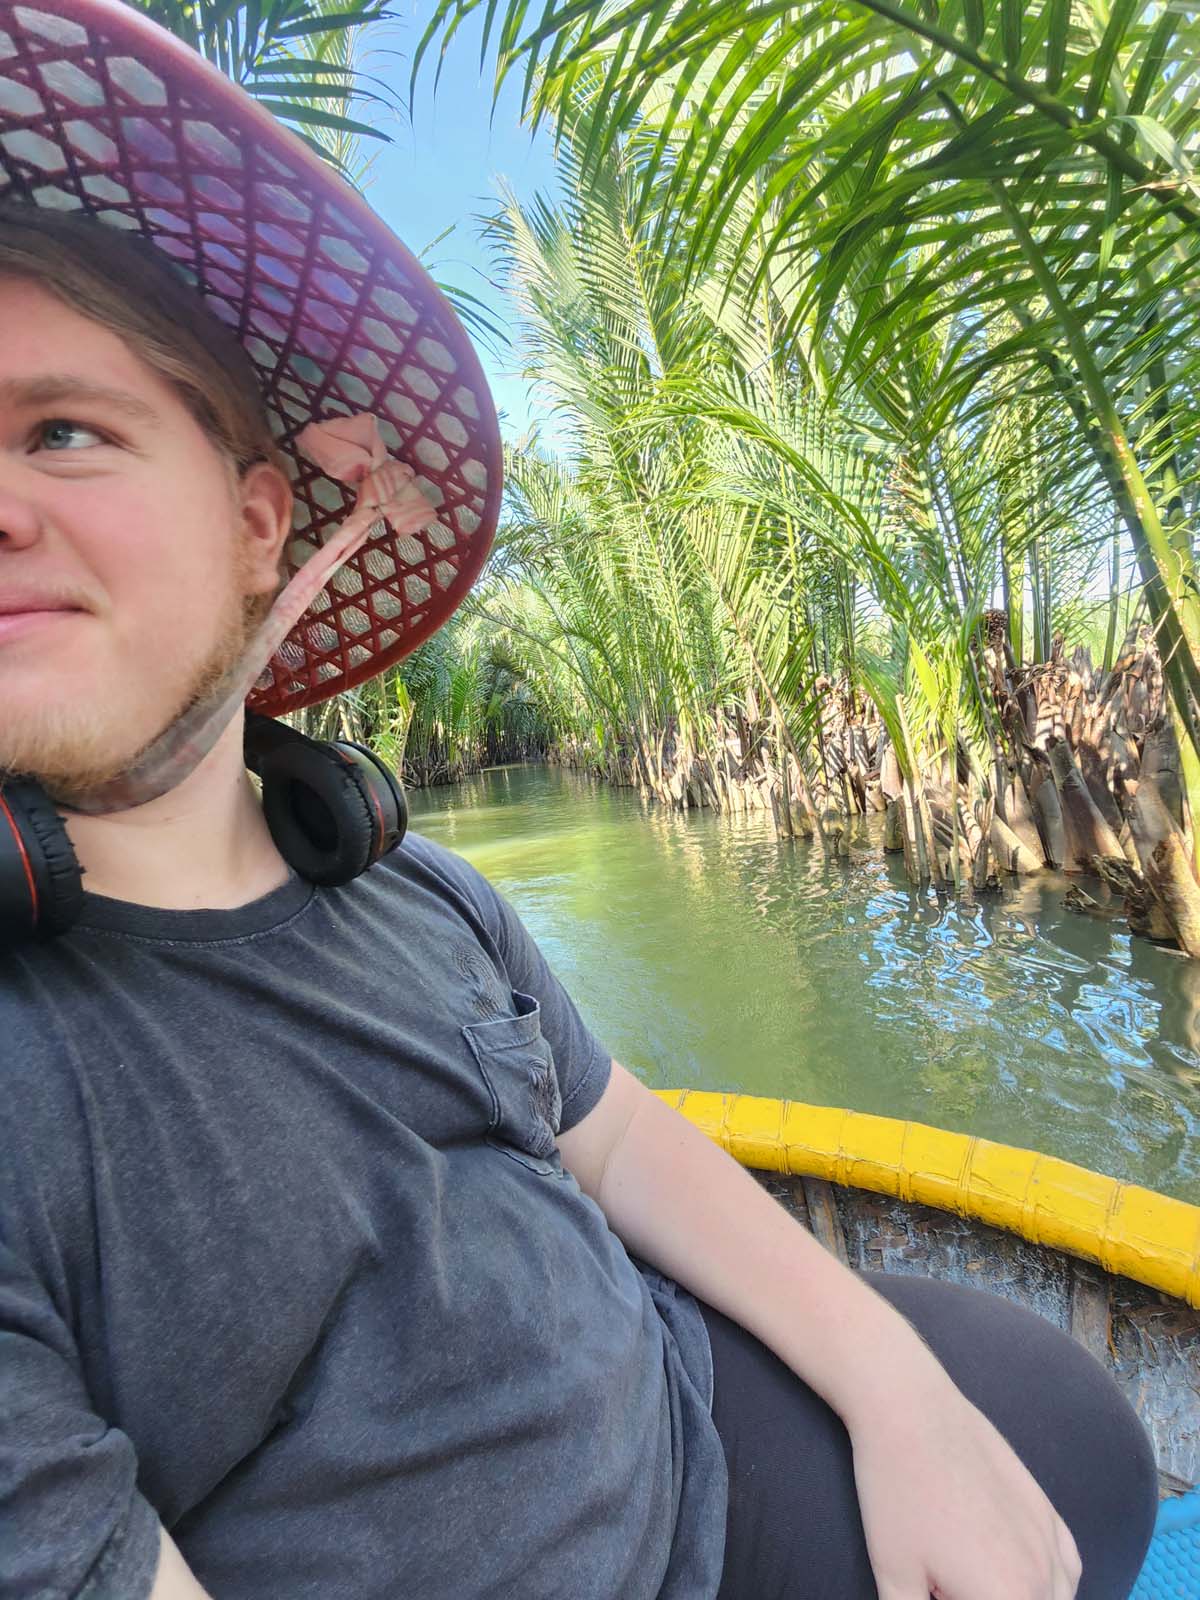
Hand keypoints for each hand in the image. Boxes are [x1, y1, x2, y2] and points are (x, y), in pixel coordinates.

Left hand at [850, 1373, 1082, 1599]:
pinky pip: (1067, 1571)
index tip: (939, 1596)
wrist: (910, 1409)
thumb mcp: (895, 1579)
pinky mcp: (1049, 1511)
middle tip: (947, 1587)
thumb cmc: (897, 1494)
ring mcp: (1052, 1541)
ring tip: (969, 1583)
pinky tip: (1016, 1580)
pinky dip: (1051, 1588)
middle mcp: (1045, 1579)